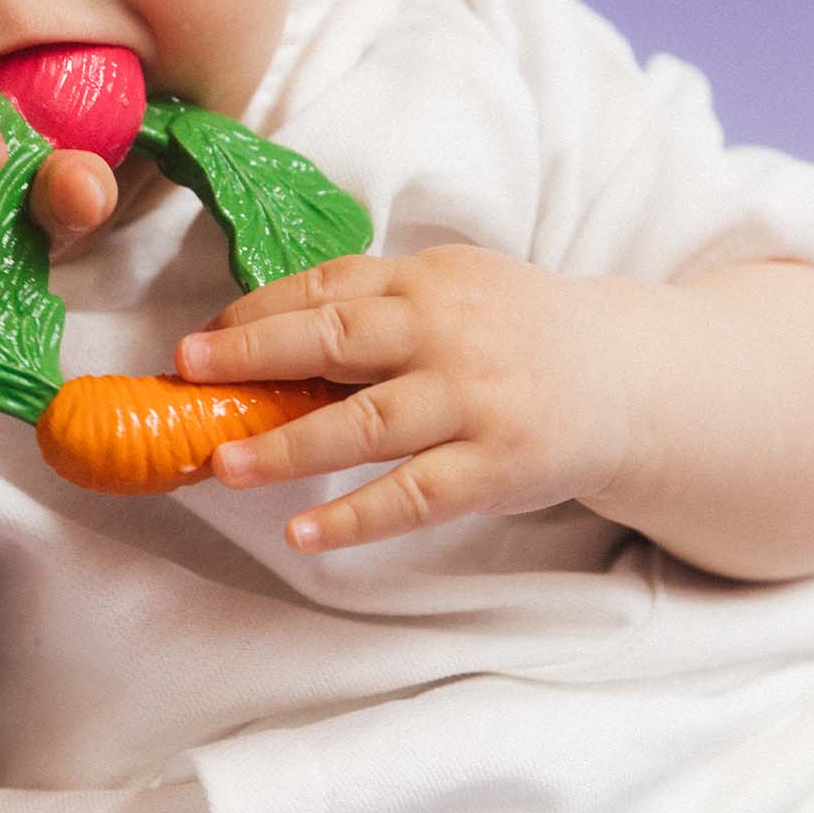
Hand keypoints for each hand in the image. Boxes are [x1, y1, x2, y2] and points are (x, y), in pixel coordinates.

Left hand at [175, 245, 635, 551]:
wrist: (627, 374)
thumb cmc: (516, 330)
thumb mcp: (453, 290)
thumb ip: (378, 303)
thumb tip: (268, 330)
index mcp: (426, 280)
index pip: (326, 286)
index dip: (256, 310)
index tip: (201, 336)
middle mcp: (446, 330)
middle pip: (333, 338)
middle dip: (251, 354)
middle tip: (186, 371)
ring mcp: (473, 398)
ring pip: (365, 422)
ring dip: (287, 445)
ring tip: (222, 463)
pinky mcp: (497, 464)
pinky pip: (415, 495)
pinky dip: (355, 517)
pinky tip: (303, 533)